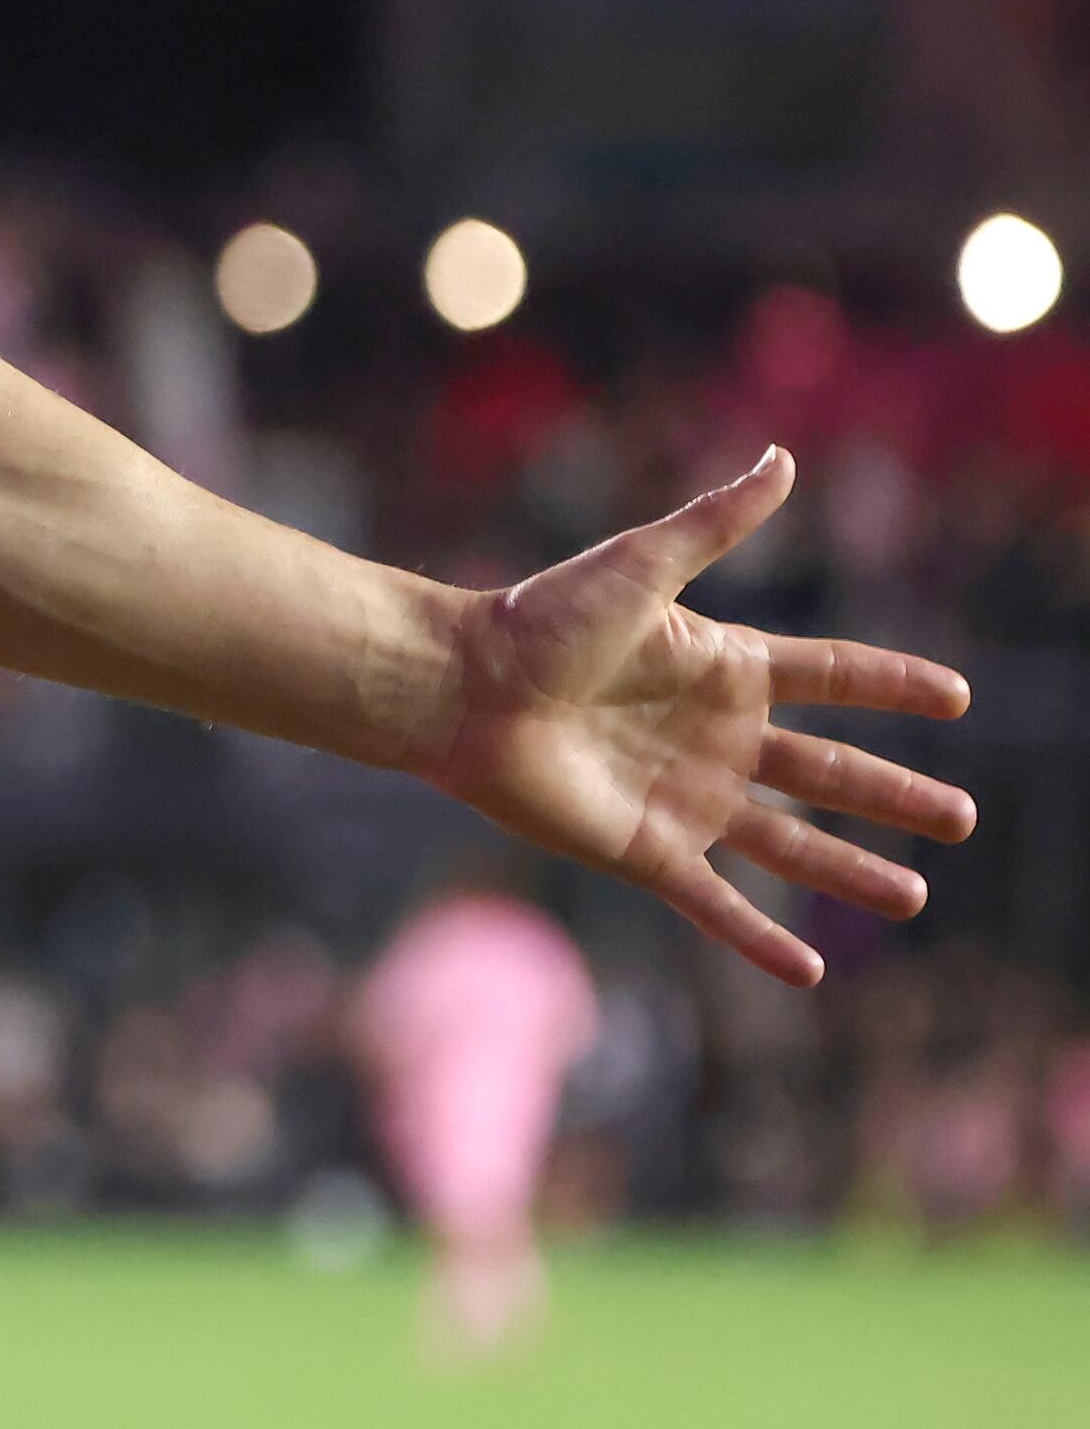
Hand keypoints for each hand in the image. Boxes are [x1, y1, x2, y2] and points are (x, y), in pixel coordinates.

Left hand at [431, 448, 973, 987]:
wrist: (462, 688)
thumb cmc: (540, 619)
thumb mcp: (642, 564)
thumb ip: (717, 522)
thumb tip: (782, 456)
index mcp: (721, 667)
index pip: (830, 675)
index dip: (892, 683)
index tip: (956, 696)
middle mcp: (713, 737)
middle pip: (830, 771)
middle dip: (896, 795)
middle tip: (964, 819)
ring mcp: (684, 798)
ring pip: (790, 845)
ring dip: (852, 872)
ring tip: (914, 896)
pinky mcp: (645, 850)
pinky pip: (716, 904)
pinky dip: (760, 941)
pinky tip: (809, 973)